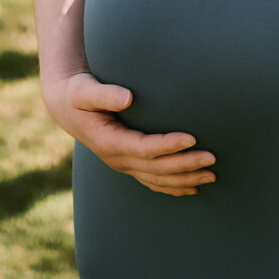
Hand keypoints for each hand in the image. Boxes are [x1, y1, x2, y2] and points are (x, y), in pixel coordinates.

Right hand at [43, 72, 215, 196]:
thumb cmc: (77, 93)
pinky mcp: (128, 164)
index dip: (169, 145)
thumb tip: (127, 98)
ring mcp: (122, 165)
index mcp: (109, 142)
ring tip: (212, 174)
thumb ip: (104, 94)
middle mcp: (117, 159)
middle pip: (157, 168)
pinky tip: (193, 188)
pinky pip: (153, 181)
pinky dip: (173, 187)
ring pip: (158, 179)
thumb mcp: (83, 90)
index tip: (192, 138)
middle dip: (185, 165)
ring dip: (185, 179)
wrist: (65, 107)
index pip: (145, 149)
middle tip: (213, 159)